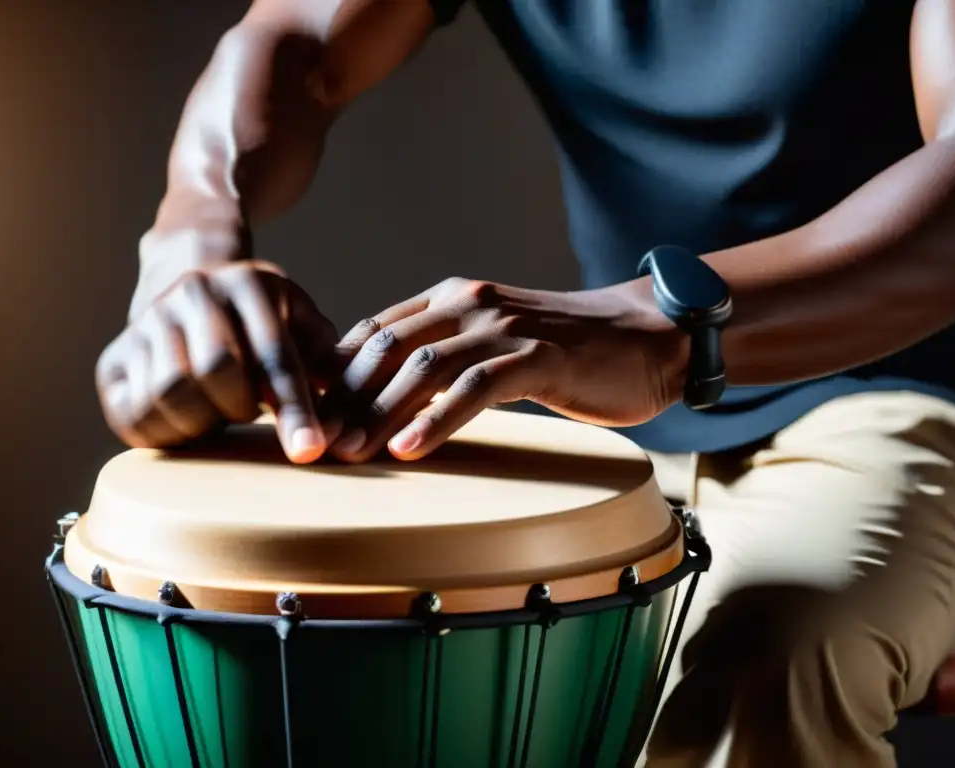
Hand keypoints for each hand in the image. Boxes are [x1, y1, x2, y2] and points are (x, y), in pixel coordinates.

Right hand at [96, 239, 340, 462]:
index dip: (294, 408)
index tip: (309, 452)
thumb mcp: (303, 326)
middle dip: (241, 406)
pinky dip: (168, 433)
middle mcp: (192, 292)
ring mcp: (145, 322)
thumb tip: (347, 411)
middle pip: (216, 369)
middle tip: (249, 411)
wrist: (195, 295)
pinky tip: (189, 420)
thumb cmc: (267, 324)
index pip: (274, 353)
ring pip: (171, 392)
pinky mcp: (111, 361)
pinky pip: (135, 414)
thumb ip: (329, 362)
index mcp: (248, 281)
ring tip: (219, 410)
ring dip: (205, 420)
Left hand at [327, 276, 685, 462]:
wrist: (643, 339)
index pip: (376, 330)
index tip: (311, 416)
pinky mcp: (537, 357)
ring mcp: (504, 327)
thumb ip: (446, 357)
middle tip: (320, 444)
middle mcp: (470, 303)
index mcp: (453, 297)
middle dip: (348, 398)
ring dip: (380, 412)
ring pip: (423, 367)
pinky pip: (474, 388)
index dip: (337, 373)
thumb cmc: (566, 352)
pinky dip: (436, 420)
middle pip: (388, 348)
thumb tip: (388, 399)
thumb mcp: (494, 343)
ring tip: (352, 453)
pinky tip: (410, 449)